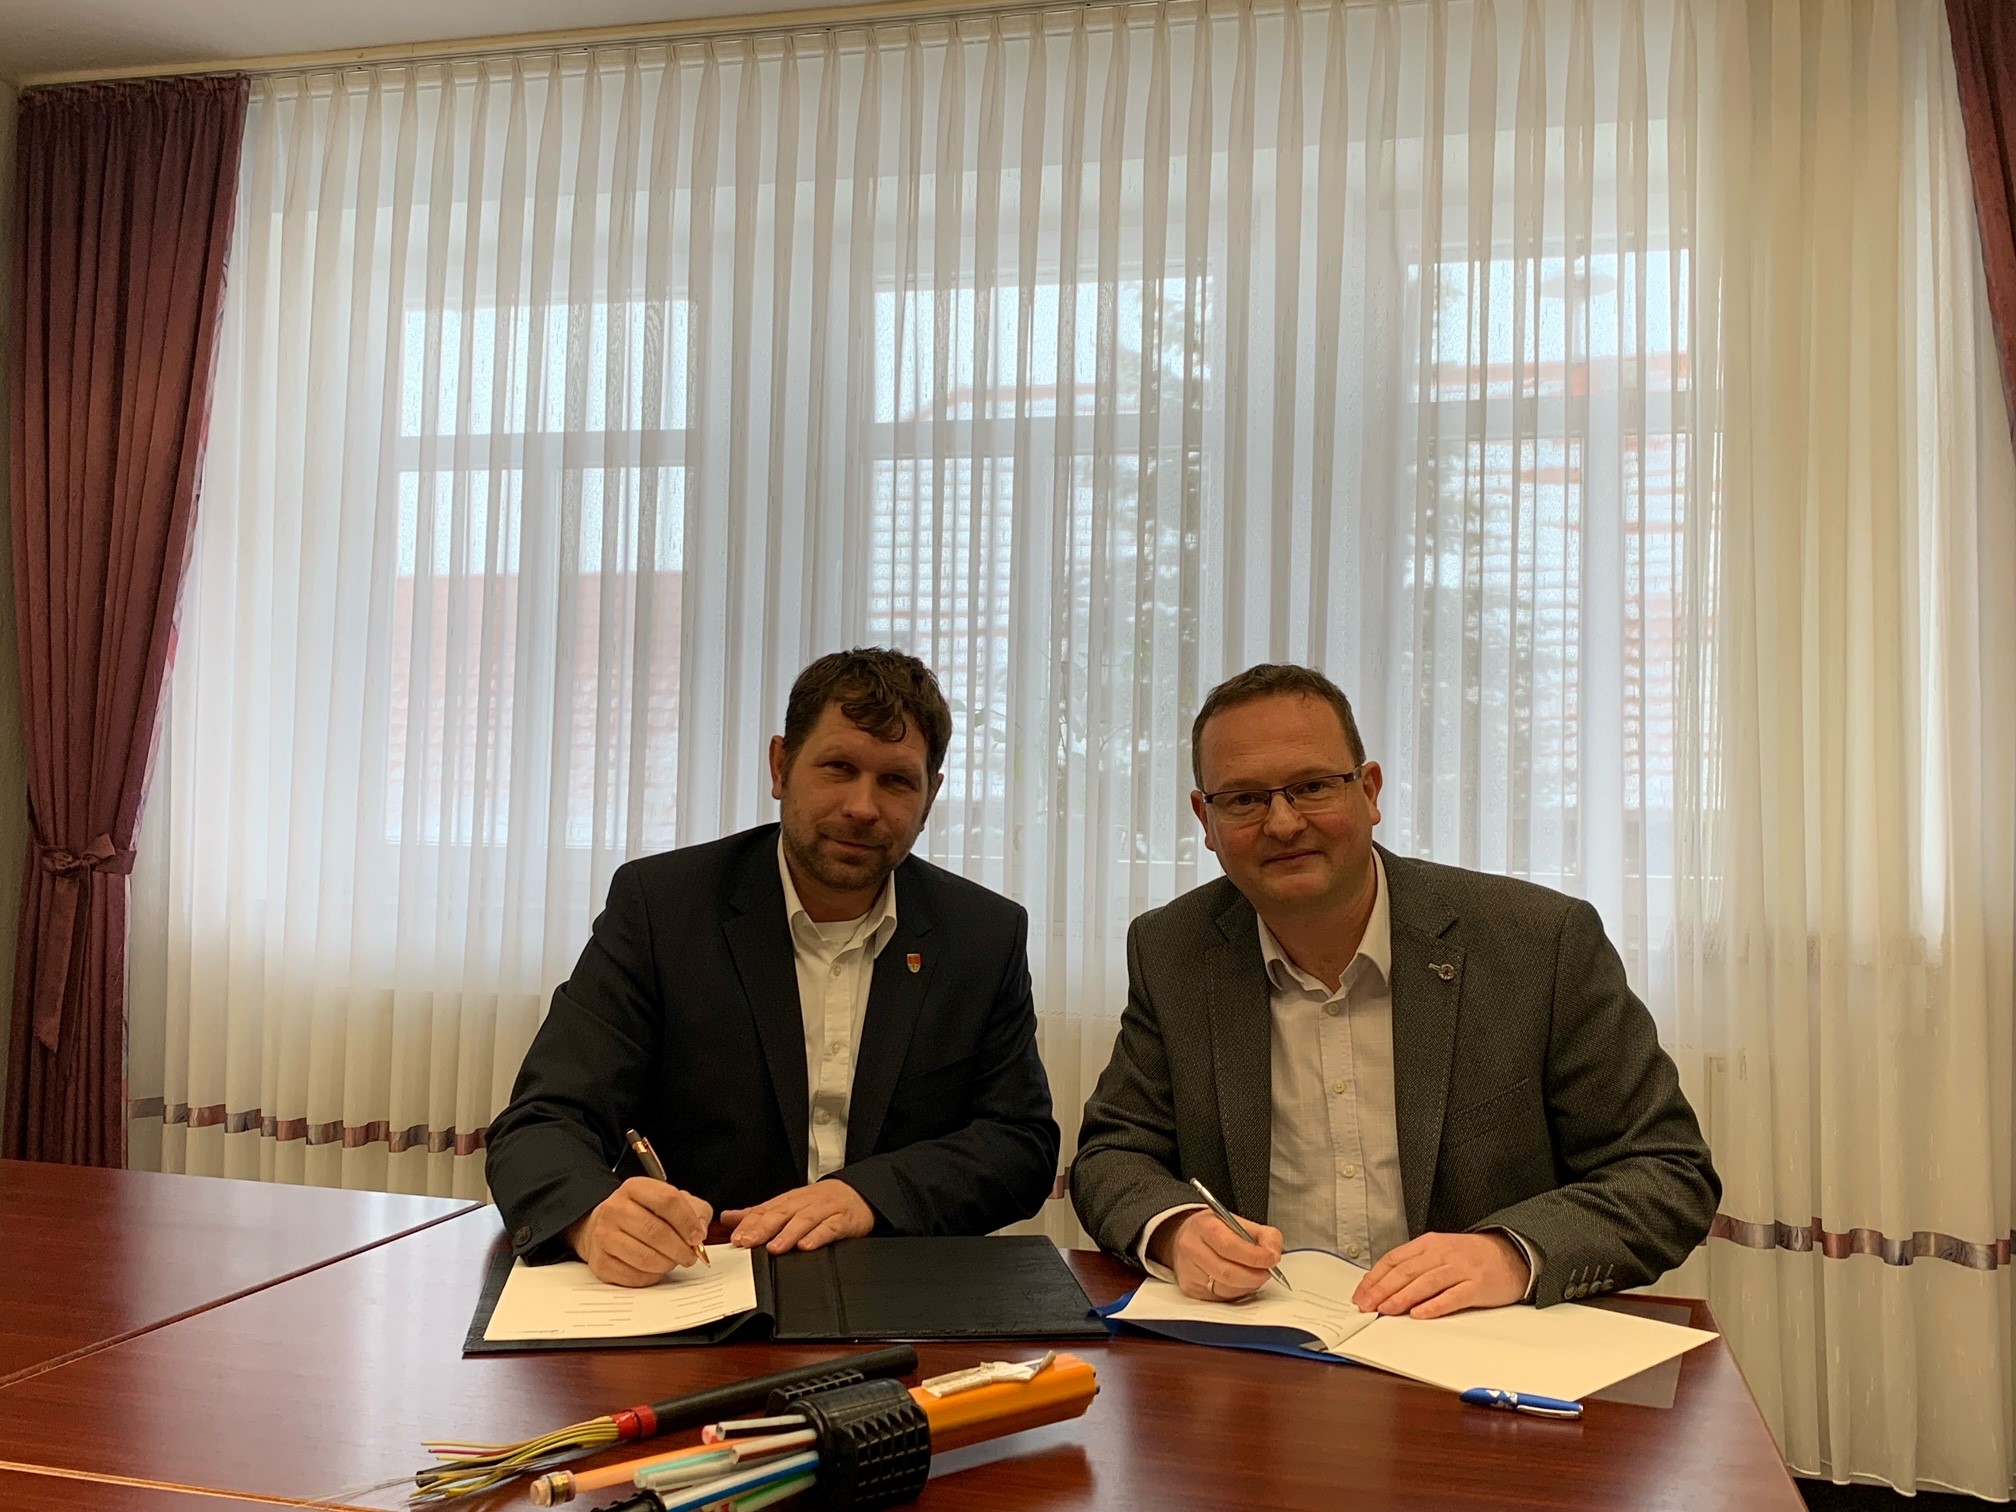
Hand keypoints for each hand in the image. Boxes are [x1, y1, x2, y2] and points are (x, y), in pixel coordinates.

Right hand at [565, 1177, 712, 1286]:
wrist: (605, 1226)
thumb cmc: (643, 1214)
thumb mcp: (671, 1201)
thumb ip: (694, 1210)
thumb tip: (699, 1231)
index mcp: (634, 1188)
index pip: (667, 1200)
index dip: (688, 1221)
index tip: (698, 1236)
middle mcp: (615, 1209)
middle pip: (656, 1232)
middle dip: (680, 1249)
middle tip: (690, 1256)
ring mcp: (603, 1236)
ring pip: (645, 1257)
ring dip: (667, 1264)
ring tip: (673, 1261)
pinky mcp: (600, 1262)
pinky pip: (633, 1276)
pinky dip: (651, 1277)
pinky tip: (655, 1269)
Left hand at [721, 1179, 875, 1252]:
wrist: (860, 1194)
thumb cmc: (821, 1202)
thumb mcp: (788, 1204)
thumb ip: (758, 1213)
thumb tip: (729, 1218)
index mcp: (789, 1201)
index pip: (765, 1210)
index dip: (749, 1223)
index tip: (735, 1238)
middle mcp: (804, 1203)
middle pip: (782, 1214)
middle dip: (763, 1228)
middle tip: (747, 1242)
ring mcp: (824, 1211)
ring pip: (804, 1220)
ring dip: (787, 1234)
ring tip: (774, 1247)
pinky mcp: (843, 1220)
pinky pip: (830, 1228)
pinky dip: (818, 1236)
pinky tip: (807, 1246)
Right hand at [1150, 1208, 1284, 1302]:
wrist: (1187, 1238)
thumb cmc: (1215, 1230)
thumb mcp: (1239, 1222)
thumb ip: (1264, 1235)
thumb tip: (1274, 1254)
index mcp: (1204, 1226)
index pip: (1229, 1245)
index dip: (1254, 1256)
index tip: (1271, 1259)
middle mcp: (1192, 1248)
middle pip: (1227, 1272)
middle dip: (1255, 1276)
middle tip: (1268, 1272)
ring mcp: (1189, 1272)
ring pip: (1226, 1288)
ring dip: (1248, 1285)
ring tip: (1254, 1274)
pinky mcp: (1190, 1289)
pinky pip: (1221, 1297)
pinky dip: (1237, 1292)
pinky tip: (1239, 1281)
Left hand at [1351, 1231, 1529, 1318]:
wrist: (1512, 1254)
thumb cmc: (1471, 1256)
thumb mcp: (1440, 1251)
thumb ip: (1416, 1265)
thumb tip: (1385, 1286)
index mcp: (1429, 1244)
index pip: (1394, 1259)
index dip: (1375, 1277)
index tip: (1360, 1294)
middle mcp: (1443, 1253)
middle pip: (1406, 1271)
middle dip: (1382, 1289)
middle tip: (1366, 1305)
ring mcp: (1461, 1269)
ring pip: (1425, 1283)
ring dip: (1402, 1297)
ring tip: (1386, 1310)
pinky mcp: (1478, 1285)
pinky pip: (1453, 1296)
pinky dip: (1435, 1306)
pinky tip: (1420, 1314)